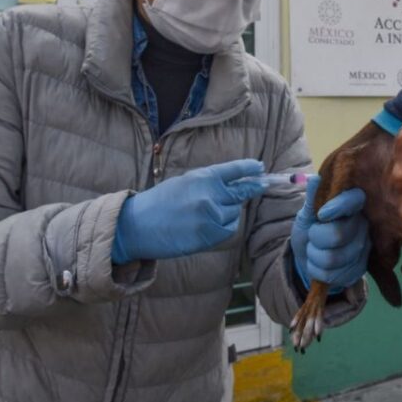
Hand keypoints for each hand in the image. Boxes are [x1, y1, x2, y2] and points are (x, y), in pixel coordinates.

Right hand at [112, 159, 266, 263]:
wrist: (137, 226)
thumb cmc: (160, 203)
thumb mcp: (185, 182)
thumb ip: (209, 182)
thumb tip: (236, 184)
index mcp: (202, 177)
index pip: (234, 170)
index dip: (250, 168)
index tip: (260, 167)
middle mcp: (210, 195)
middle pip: (241, 192)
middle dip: (252, 188)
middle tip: (263, 184)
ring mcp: (211, 216)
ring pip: (234, 213)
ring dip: (228, 213)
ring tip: (205, 215)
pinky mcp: (209, 235)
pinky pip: (228, 229)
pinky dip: (223, 228)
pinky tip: (207, 227)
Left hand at [291, 175, 370, 289]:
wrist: (309, 257)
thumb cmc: (311, 229)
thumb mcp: (307, 214)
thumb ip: (312, 199)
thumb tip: (315, 178)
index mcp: (353, 205)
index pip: (354, 200)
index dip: (338, 206)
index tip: (321, 215)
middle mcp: (364, 225)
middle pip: (337, 234)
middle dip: (316, 238)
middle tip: (313, 236)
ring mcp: (364, 249)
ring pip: (332, 257)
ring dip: (314, 256)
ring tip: (315, 250)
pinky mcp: (359, 269)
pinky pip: (332, 274)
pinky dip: (317, 270)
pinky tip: (321, 265)